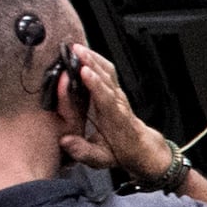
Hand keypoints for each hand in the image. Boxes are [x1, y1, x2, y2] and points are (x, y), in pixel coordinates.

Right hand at [54, 45, 174, 185]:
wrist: (139, 146)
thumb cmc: (120, 151)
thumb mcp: (101, 159)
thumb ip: (83, 151)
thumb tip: (66, 141)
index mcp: (115, 119)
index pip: (105, 98)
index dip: (95, 84)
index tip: (85, 72)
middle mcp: (117, 103)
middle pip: (107, 79)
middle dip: (92, 63)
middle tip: (75, 52)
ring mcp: (118, 94)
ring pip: (108, 71)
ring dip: (94, 58)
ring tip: (76, 48)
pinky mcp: (115, 90)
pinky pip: (108, 71)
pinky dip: (97, 59)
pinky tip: (85, 52)